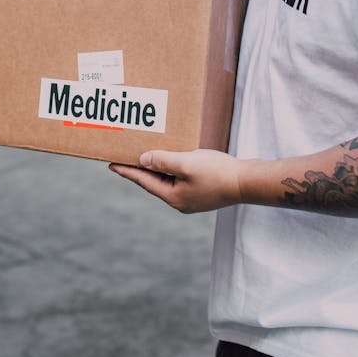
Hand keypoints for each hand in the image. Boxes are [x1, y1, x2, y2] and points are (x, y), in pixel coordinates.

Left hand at [109, 149, 243, 213]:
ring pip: (167, 180)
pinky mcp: (201, 192)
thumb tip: (143, 160)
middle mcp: (180, 201)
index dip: (127, 171)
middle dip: (140, 169)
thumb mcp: (186, 163)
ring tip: (145, 155)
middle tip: (125, 157)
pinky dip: (171, 168)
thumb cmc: (217, 173)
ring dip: (156, 167)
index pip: (143, 181)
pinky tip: (171, 158)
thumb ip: (162, 161)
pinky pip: (179, 179)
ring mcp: (191, 198)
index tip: (110, 164)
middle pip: (154, 182)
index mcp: (173, 197)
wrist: (247, 182)